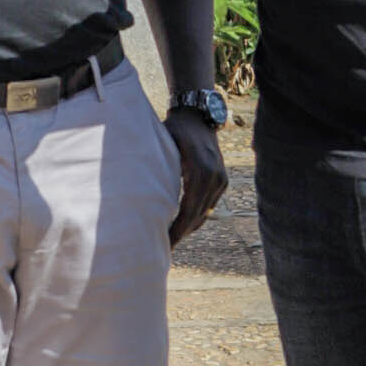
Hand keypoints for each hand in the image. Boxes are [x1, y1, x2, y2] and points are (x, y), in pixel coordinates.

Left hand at [165, 106, 227, 244]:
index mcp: (200, 172)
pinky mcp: (222, 180)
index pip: (189, 212)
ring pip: (204, 213)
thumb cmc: (175, 130)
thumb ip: (158, 172)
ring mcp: (221, 180)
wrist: (198, 116)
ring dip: (189, 227)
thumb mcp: (163, 148)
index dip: (177, 231)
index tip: (165, 244)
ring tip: (171, 240)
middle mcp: (215, 178)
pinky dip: (196, 216)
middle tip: (164, 248)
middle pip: (198, 217)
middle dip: (181, 234)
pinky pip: (208, 205)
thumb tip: (142, 201)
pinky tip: (182, 224)